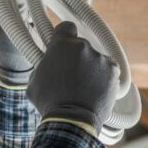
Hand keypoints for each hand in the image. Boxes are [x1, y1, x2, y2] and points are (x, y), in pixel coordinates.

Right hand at [27, 21, 119, 135]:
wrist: (72, 120)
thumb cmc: (49, 103)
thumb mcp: (34, 81)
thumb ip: (42, 65)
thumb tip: (46, 63)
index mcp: (61, 45)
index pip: (66, 28)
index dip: (63, 36)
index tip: (62, 46)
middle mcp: (83, 46)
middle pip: (80, 46)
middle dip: (75, 58)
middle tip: (69, 75)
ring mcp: (100, 58)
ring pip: (94, 59)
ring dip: (89, 68)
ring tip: (82, 89)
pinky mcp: (113, 70)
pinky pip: (107, 70)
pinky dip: (102, 78)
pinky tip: (94, 91)